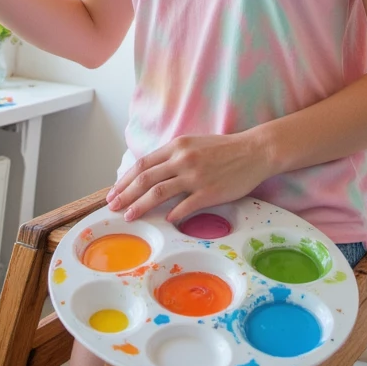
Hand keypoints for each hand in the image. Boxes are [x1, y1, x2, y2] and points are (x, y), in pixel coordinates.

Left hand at [106, 132, 271, 222]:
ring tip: (129, 216)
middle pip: (145, 178)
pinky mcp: (209, 192)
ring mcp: (195, 176)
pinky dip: (171, 215)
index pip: (143, 164)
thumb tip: (153, 175)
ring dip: (140, 206)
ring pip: (159, 192)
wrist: (254, 151)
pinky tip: (164, 221)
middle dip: (125, 194)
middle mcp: (182, 159)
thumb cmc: (224, 149)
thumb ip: (173, 157)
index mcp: (177, 146)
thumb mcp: (194, 145)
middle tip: (112, 207)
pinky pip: (184, 206)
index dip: (125, 179)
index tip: (114, 192)